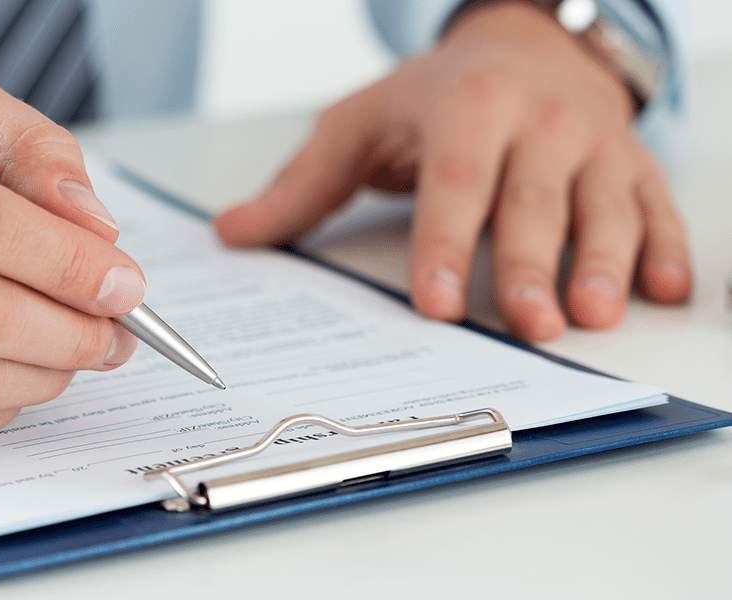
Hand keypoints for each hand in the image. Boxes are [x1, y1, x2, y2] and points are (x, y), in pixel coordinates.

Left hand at [215, 1, 690, 340]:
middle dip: (532, 266)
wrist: (523, 46)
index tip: (434, 302)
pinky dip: (666, 248)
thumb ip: (303, 186)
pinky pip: (655, 206)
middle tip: (531, 326)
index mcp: (466, 109)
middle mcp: (537, 122)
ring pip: (604, 205)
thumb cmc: (435, 98)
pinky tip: (664, 292)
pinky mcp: (632, 162)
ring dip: (606, 262)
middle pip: (534, 201)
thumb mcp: (360, 127)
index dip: (446, 243)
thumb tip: (231, 235)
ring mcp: (593, 142)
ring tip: (595, 315)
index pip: (455, 183)